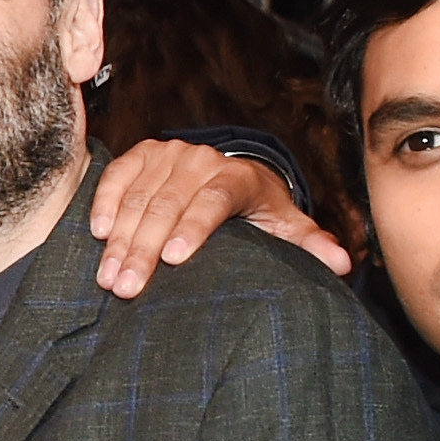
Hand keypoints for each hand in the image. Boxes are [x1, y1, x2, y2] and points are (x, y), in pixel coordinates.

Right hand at [87, 140, 351, 297]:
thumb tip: (343, 264)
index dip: (193, 226)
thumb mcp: (284, 226)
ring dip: (118, 238)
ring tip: (107, 276)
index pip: (213, 199)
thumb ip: (308, 245)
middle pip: (168, 204)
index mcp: (239, 177)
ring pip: (139, 197)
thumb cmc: (256, 211)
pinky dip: (104, 202)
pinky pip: (118, 176)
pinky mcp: (143, 154)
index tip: (174, 258)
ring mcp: (170, 154)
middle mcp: (203, 159)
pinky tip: (96, 233)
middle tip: (126, 287)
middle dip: (142, 248)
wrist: (231, 174)